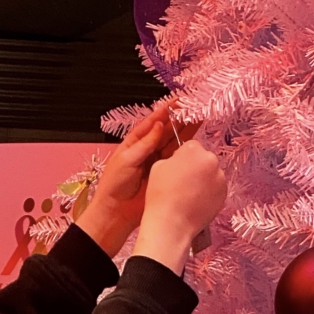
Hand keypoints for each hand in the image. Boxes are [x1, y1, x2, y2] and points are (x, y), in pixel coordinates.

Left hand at [77, 103, 183, 257]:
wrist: (116, 213)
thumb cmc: (114, 186)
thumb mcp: (127, 159)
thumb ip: (145, 143)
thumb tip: (160, 125)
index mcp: (134, 143)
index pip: (152, 123)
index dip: (165, 111)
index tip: (178, 100)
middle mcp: (147, 151)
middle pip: (166, 131)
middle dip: (180, 119)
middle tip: (194, 107)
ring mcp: (156, 162)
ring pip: (173, 143)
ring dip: (185, 131)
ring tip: (199, 118)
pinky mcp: (164, 175)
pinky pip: (176, 159)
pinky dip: (185, 150)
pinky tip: (195, 141)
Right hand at [134, 140, 226, 274]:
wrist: (171, 224)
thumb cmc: (161, 196)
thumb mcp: (158, 167)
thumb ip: (172, 158)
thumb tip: (180, 160)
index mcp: (194, 150)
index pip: (191, 147)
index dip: (182, 158)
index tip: (177, 170)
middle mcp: (211, 160)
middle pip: (204, 159)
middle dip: (195, 167)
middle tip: (183, 183)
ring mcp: (220, 177)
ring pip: (211, 173)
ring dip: (203, 180)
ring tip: (189, 195)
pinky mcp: (224, 193)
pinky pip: (216, 188)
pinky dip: (209, 192)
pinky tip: (196, 202)